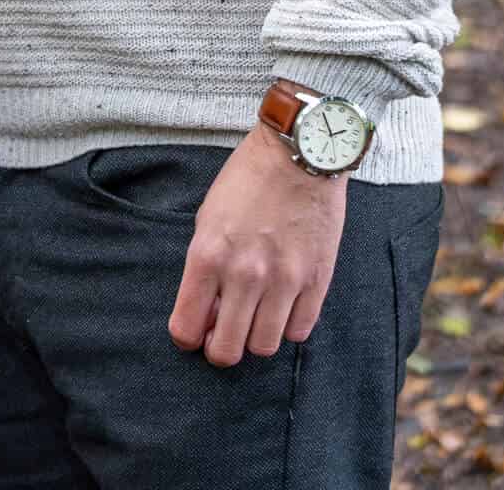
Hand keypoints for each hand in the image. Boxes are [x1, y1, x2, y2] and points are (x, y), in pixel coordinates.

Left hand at [168, 124, 346, 363]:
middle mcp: (244, 274)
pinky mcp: (317, 281)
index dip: (188, 337)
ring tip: (256, 315)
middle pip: (227, 351)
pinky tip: (283, 305)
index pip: (186, 328)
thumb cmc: (248, 179)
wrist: (299, 153)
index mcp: (208, 255)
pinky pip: (300, 332)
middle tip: (224, 331)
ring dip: (255, 337)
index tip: (194, 331)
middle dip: (219, 347)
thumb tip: (208, 311)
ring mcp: (284, 281)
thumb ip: (205, 267)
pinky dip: (288, 325)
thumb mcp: (209, 216)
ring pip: (264, 347)